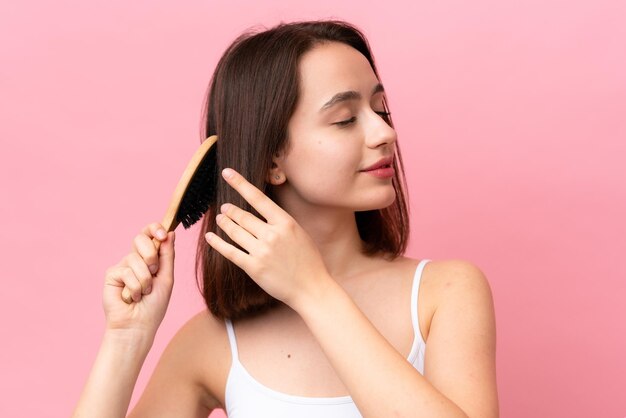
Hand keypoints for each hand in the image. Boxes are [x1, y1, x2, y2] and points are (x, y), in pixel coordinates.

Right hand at [102, 223, 174, 336]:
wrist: (139, 325)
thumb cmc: (154, 305)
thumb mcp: (166, 278)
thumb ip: (168, 255)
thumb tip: (170, 232)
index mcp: (149, 258)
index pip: (149, 234)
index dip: (155, 229)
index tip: (163, 234)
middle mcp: (135, 260)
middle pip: (140, 239)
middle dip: (151, 255)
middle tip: (154, 272)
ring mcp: (122, 266)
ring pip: (135, 258)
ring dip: (145, 279)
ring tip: (143, 293)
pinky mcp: (112, 275)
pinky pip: (126, 272)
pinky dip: (135, 288)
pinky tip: (132, 298)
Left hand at [205, 168, 329, 309]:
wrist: (311, 288)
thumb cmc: (308, 260)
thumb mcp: (299, 233)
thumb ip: (281, 222)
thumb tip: (262, 211)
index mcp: (285, 222)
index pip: (258, 198)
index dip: (240, 183)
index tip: (227, 173)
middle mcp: (272, 234)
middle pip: (243, 216)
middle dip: (230, 210)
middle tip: (224, 207)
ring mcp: (262, 251)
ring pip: (234, 232)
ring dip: (224, 223)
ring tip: (220, 218)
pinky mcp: (253, 268)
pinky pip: (230, 252)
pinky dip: (217, 243)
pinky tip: (210, 236)